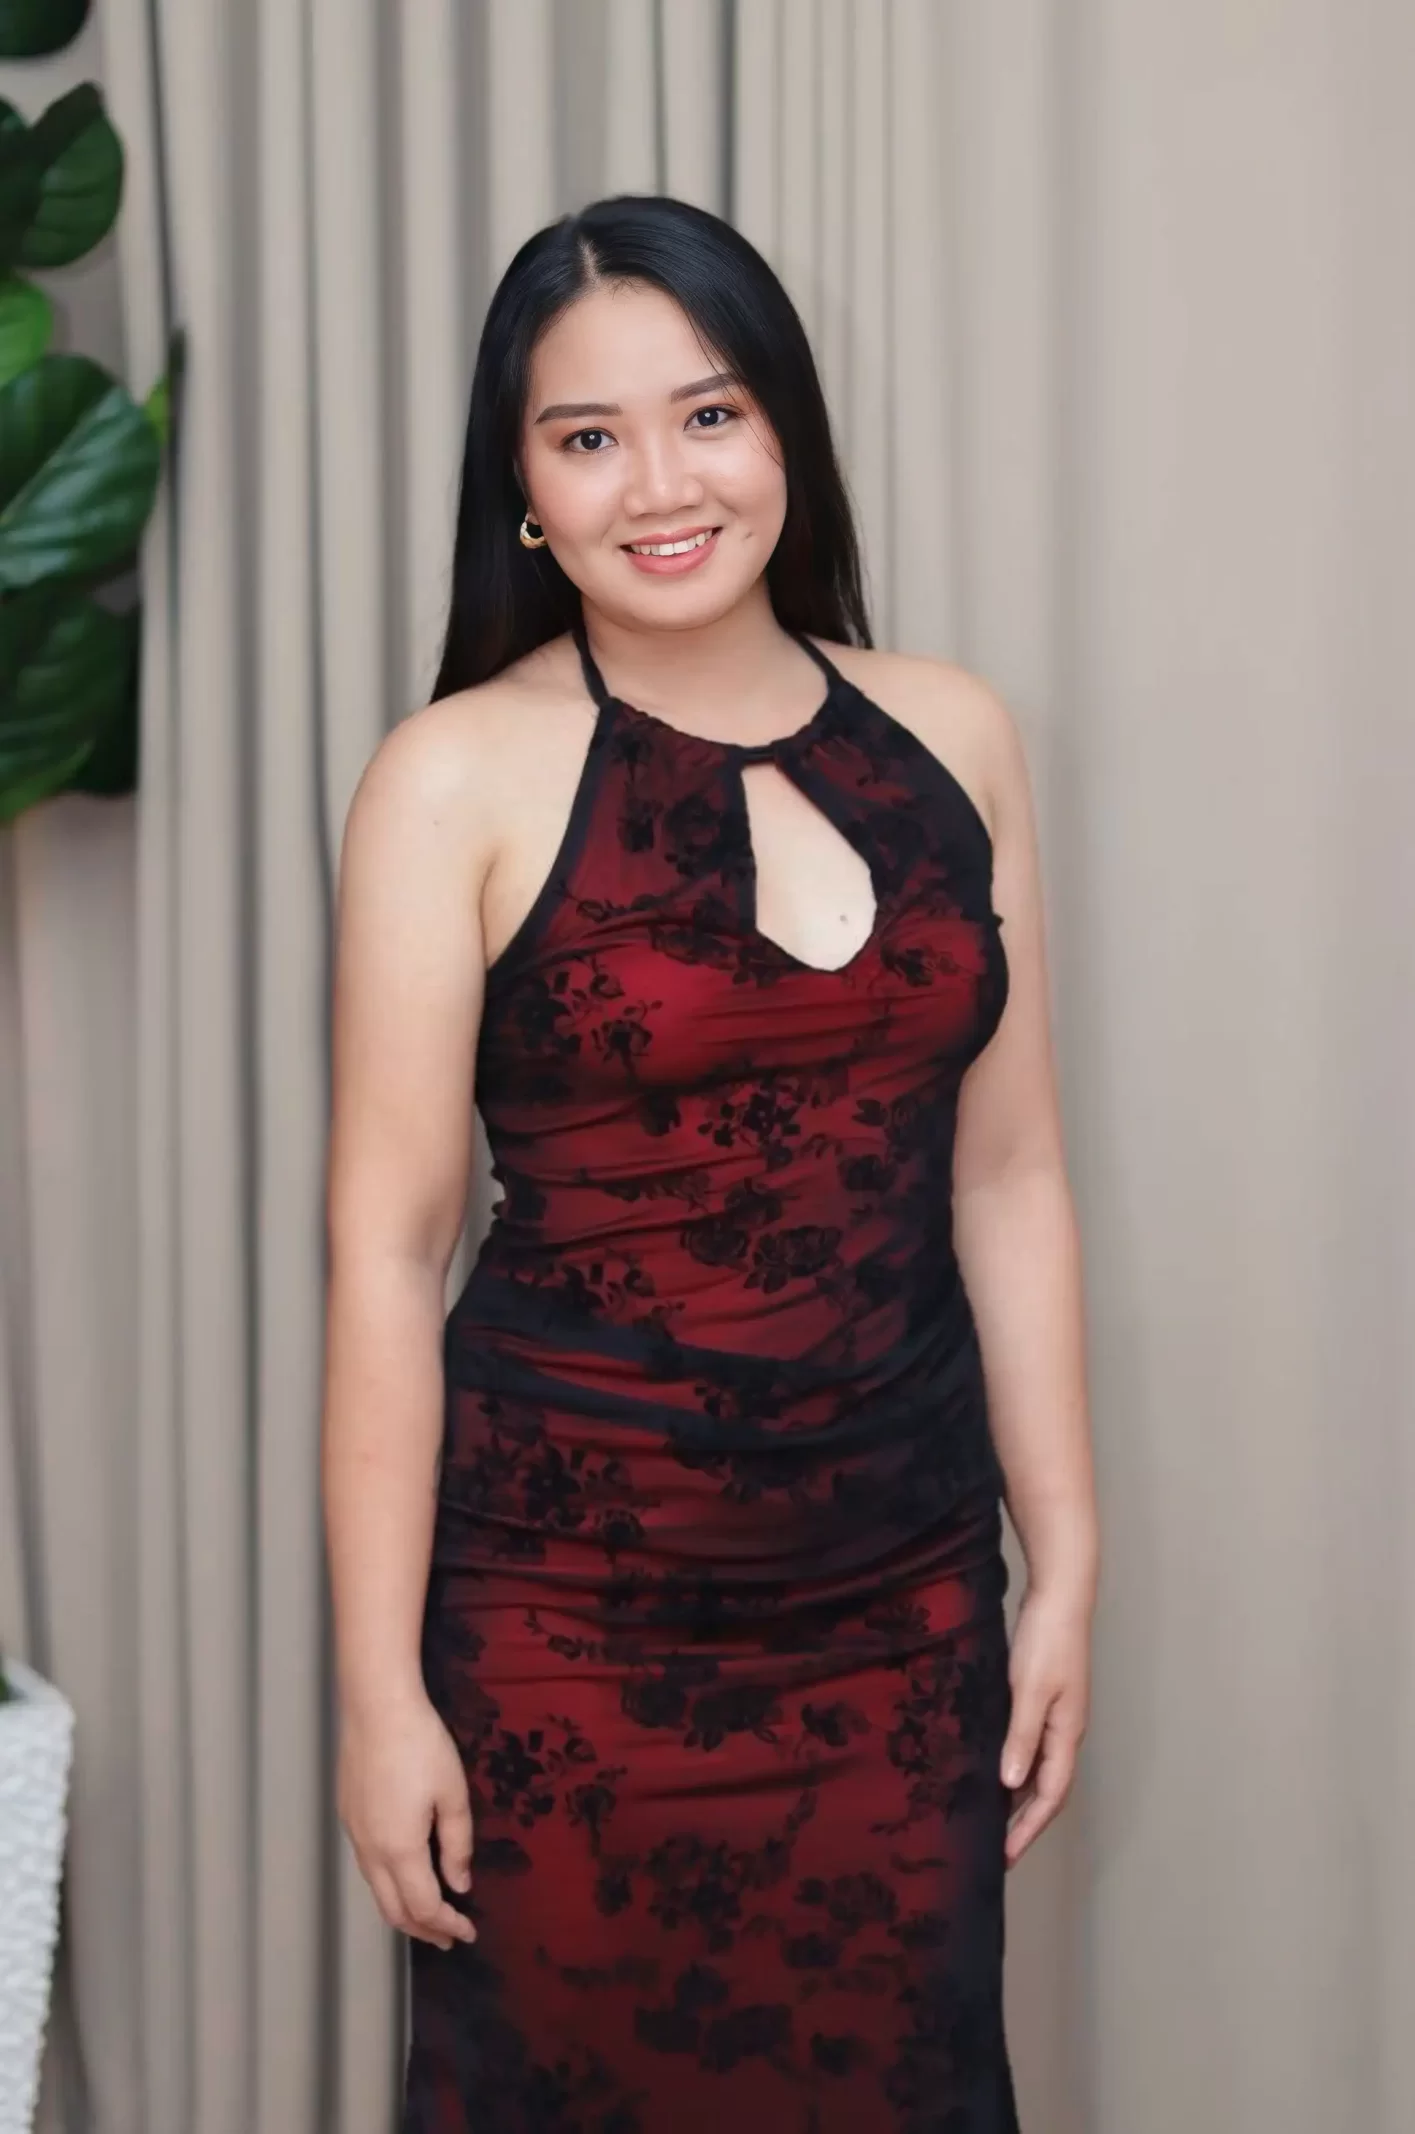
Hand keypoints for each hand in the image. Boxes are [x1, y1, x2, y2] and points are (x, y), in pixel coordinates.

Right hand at [337, 1689, 477, 1949]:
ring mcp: (354, 1835)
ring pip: (376, 1891)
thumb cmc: (422, 1745)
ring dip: (404, 1910)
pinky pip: (368, 1868)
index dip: (447, 1925)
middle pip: (393, 1910)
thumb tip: (459, 1885)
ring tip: (430, 1915)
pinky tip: (406, 1876)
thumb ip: (457, 1844)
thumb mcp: (453, 1794)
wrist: (376, 1706)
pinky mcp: (348, 1817)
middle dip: (423, 1930)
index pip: (424, 1907)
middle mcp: (371, 1851)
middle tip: (449, 1937)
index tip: (468, 1933)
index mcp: (400, 1850)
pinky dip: (389, 1886)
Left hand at [998, 1584, 1090, 1868]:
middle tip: (998, 1848)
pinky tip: (994, 1766)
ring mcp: (1057, 1715)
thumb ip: (1021, 1738)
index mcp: (1067, 1734)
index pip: (1050, 1797)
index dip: (1029, 1829)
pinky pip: (1032, 1746)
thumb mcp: (1029, 1691)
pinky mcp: (1044, 1699)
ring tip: (992, 1817)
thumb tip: (1010, 1785)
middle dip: (1026, 1821)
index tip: (1006, 1856)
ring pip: (1040, 1769)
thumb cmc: (1047, 1641)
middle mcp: (1065, 1731)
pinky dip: (1016, 1764)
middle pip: (1049, 1790)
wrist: (1060, 1596)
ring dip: (1020, 1796)